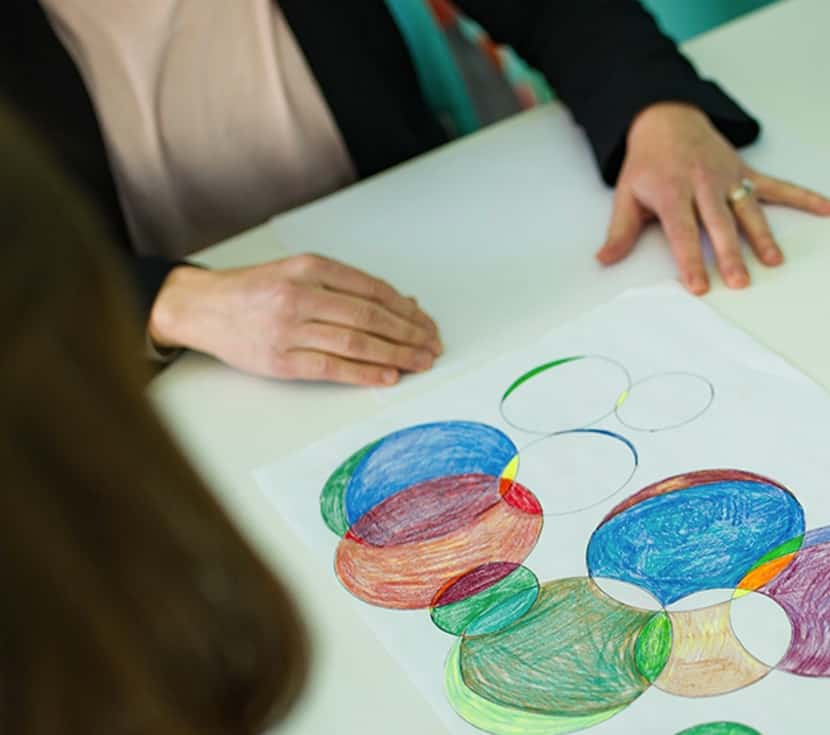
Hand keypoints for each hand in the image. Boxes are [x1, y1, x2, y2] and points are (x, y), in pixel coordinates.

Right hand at [148, 254, 442, 385]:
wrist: (201, 307)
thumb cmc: (254, 291)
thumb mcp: (298, 274)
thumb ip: (346, 287)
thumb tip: (402, 304)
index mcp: (309, 267)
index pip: (372, 289)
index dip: (406, 309)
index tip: (426, 323)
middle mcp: (300, 294)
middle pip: (370, 316)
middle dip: (409, 333)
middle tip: (432, 346)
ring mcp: (289, 329)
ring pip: (356, 341)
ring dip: (396, 354)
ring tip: (420, 362)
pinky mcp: (280, 360)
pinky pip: (332, 368)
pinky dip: (365, 373)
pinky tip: (389, 375)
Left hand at [596, 102, 829, 293]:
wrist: (666, 121)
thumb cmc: (647, 164)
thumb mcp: (626, 195)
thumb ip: (619, 231)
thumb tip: (603, 261)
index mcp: (672, 191)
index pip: (682, 232)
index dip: (690, 260)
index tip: (698, 286)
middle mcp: (703, 184)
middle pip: (718, 224)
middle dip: (729, 254)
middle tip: (740, 281)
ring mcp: (727, 177)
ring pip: (747, 209)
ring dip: (762, 236)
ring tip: (772, 261)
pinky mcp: (744, 172)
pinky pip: (776, 186)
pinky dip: (803, 197)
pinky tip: (825, 209)